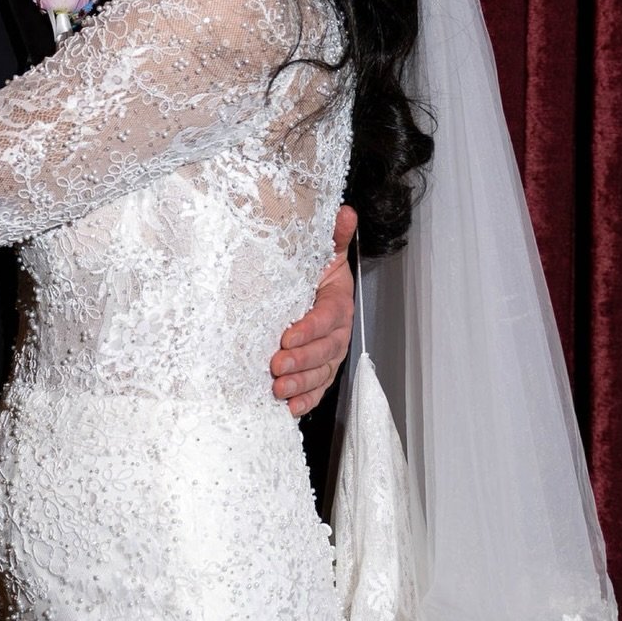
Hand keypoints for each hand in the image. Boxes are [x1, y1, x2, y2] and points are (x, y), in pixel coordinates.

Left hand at [271, 204, 356, 416]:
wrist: (312, 289)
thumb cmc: (313, 272)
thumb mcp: (321, 251)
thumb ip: (334, 235)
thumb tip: (344, 212)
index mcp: (338, 303)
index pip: (328, 318)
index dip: (310, 329)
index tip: (287, 335)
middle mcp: (337, 333)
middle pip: (326, 351)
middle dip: (302, 360)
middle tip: (277, 365)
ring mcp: (329, 355)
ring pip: (321, 374)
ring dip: (301, 384)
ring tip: (278, 389)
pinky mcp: (318, 372)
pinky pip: (316, 390)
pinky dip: (305, 401)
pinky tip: (289, 408)